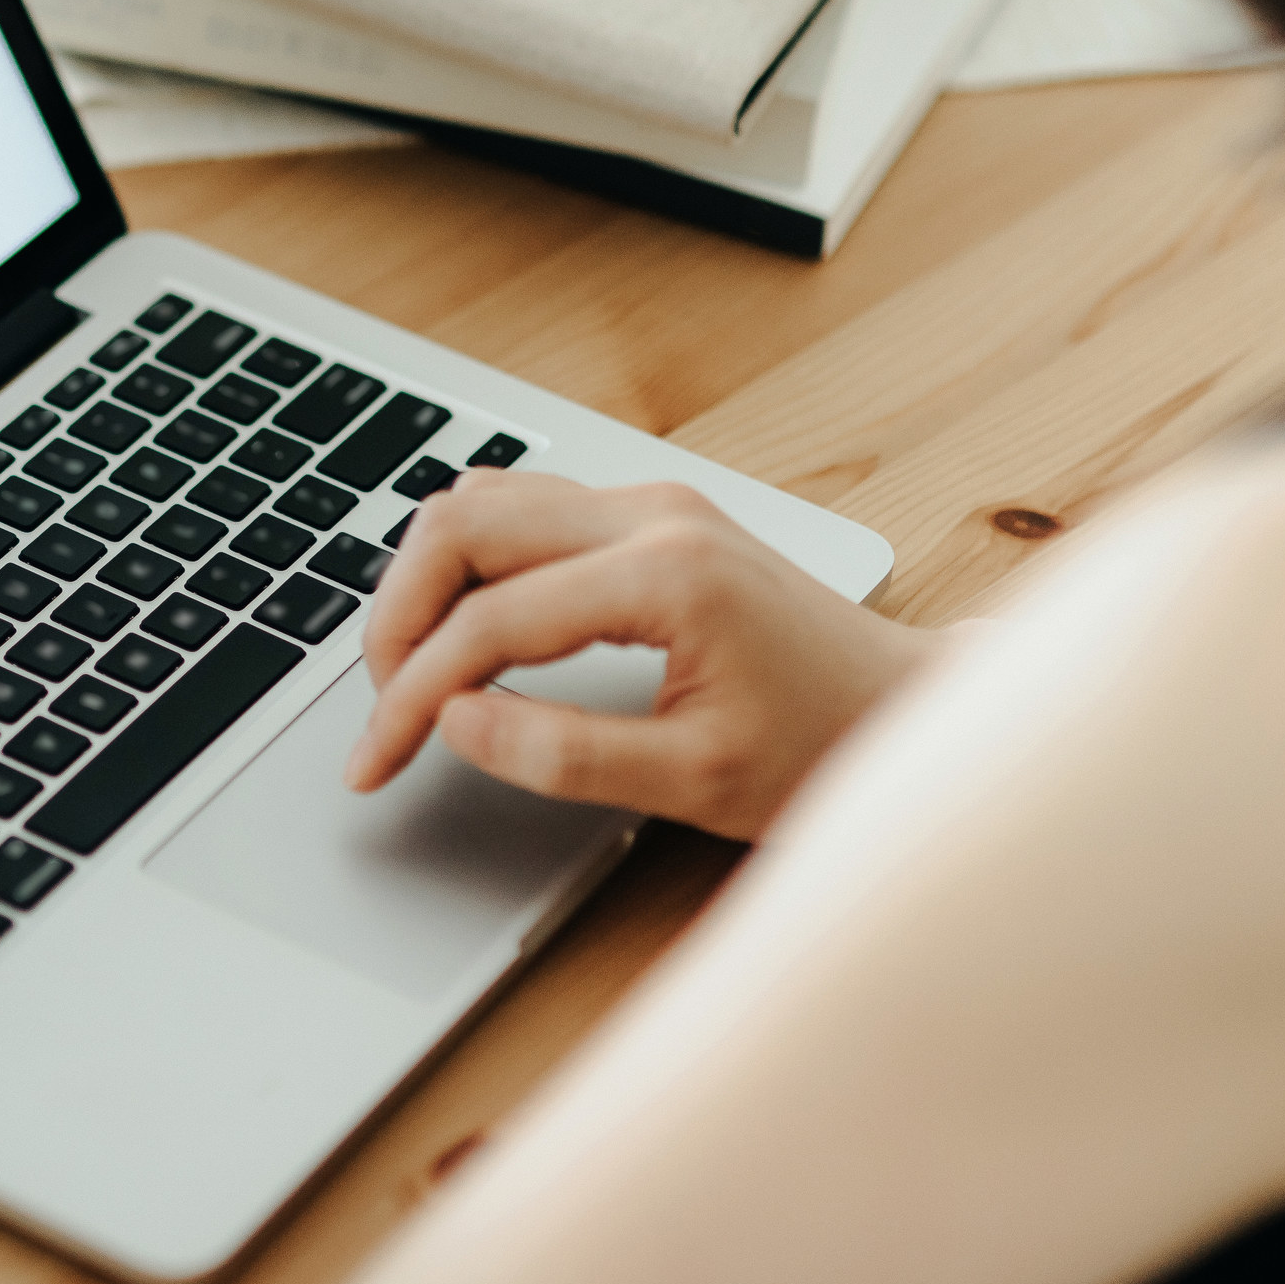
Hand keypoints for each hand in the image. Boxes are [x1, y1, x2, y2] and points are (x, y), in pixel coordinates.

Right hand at [343, 470, 927, 839]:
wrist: (910, 708)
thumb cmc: (824, 746)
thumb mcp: (696, 781)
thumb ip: (565, 754)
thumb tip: (456, 722)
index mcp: (666, 576)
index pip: (490, 623)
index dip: (412, 696)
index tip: (374, 762)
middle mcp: (653, 515)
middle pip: (464, 524)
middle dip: (398, 618)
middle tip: (382, 707)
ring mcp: (653, 503)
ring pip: (486, 502)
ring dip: (429, 582)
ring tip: (412, 676)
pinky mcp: (652, 516)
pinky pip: (526, 512)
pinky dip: (473, 567)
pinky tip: (465, 635)